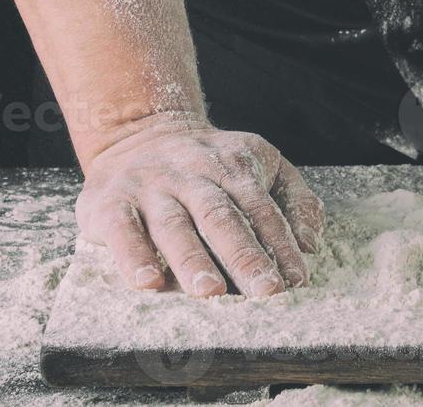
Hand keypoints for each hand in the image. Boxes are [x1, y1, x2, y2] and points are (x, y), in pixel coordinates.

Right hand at [75, 114, 324, 297]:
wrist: (139, 132)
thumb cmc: (210, 162)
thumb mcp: (259, 162)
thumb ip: (293, 198)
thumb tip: (311, 244)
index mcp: (233, 166)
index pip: (261, 208)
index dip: (280, 243)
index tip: (296, 279)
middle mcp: (192, 174)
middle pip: (221, 216)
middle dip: (245, 255)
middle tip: (265, 290)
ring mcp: (151, 187)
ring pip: (174, 224)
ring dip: (193, 259)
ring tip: (211, 291)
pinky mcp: (111, 202)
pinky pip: (122, 229)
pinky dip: (133, 255)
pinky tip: (148, 282)